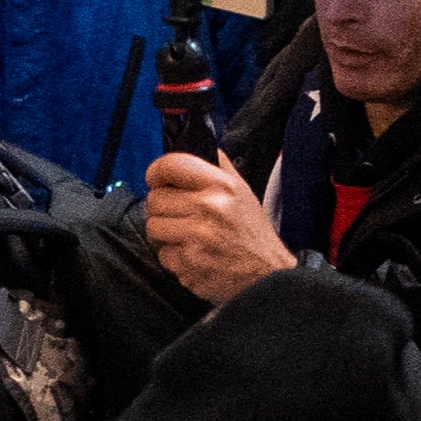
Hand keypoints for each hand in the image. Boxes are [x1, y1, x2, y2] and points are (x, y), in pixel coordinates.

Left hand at [143, 148, 296, 303]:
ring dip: (165, 233)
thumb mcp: (244, 192)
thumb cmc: (253, 233)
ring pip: (153, 227)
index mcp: (222, 186)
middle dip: (162, 208)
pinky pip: (163, 254)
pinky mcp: (188, 264)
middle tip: (178, 214)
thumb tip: (199, 145)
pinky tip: (193, 255)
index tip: (157, 180)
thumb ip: (220, 168)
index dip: (157, 171)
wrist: (267, 275)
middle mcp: (208, 209)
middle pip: (155, 199)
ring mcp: (196, 238)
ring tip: (186, 236)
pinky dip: (174, 257)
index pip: (171, 165)